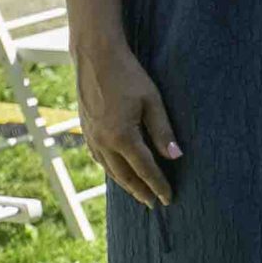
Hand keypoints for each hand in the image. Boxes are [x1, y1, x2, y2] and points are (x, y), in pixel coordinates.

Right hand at [76, 36, 179, 206]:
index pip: (145, 169)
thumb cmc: (129, 75)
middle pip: (125, 175)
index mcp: (122, 137)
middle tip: (154, 204)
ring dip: (125, 184)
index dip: (158, 185)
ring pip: (109, 169)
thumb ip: (163, 130)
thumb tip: (176, 157)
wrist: (96, 58)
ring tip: (138, 193)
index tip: (168, 198)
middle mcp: (104, 142)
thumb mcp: (152, 101)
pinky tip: (117, 171)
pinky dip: (110, 169)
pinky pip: (99, 158)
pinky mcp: (85, 129)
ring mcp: (91, 137)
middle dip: (140, 191)